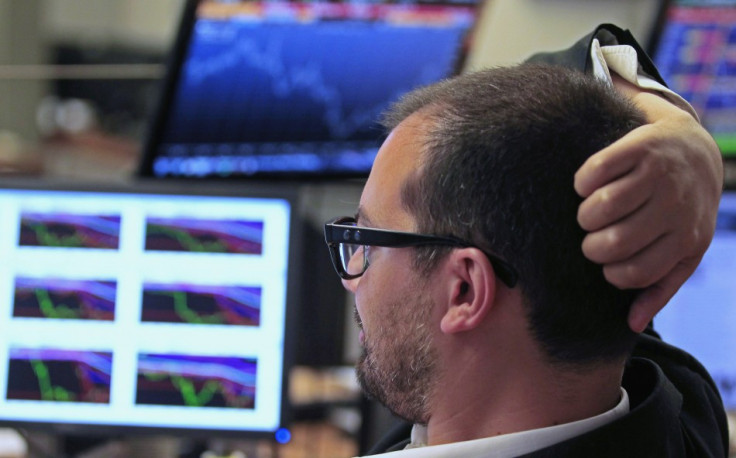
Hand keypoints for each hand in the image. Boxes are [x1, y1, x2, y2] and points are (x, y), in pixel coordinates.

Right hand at [575, 85, 722, 332]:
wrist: (696, 151)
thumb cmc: (682, 212)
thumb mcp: (683, 252)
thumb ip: (659, 288)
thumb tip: (632, 325)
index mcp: (687, 239)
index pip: (633, 273)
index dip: (610, 271)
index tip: (607, 261)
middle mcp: (675, 206)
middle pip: (614, 242)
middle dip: (592, 245)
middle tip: (593, 237)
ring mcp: (659, 174)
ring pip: (602, 207)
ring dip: (585, 215)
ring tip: (590, 213)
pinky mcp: (640, 147)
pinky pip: (595, 171)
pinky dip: (583, 182)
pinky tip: (588, 185)